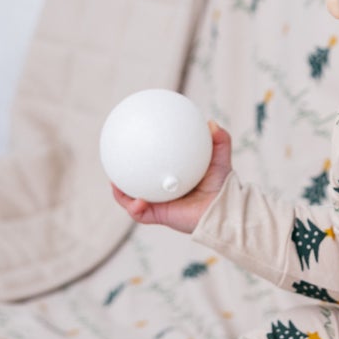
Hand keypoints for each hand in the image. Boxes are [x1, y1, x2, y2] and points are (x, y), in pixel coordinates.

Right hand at [110, 120, 231, 235]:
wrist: (224, 210)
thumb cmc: (222, 185)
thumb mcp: (219, 159)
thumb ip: (219, 140)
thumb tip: (211, 122)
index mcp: (171, 176)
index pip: (151, 166)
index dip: (139, 157)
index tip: (131, 142)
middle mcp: (162, 190)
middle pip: (136, 182)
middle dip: (122, 174)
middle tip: (114, 160)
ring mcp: (159, 204)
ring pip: (131, 200)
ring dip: (121, 192)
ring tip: (115, 182)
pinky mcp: (159, 216)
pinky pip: (140, 214)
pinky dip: (135, 207)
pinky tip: (138, 200)